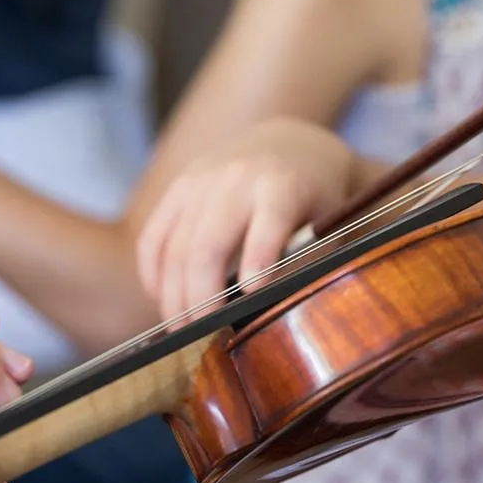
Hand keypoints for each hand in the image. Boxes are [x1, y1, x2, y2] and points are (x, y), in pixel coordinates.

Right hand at [136, 118, 356, 322]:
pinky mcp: (178, 187)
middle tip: (200, 337)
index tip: (251, 295)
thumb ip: (308, 259)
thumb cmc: (316, 198)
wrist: (291, 146)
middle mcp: (237, 178)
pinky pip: (153, 236)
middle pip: (207, 244)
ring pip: (173, 246)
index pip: (269, 223)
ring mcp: (201, 180)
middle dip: (200, 296)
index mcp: (283, 186)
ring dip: (171, 294)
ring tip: (179, 330)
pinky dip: (153, 274)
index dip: (258, 259)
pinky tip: (160, 300)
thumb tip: (275, 309)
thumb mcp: (329, 222)